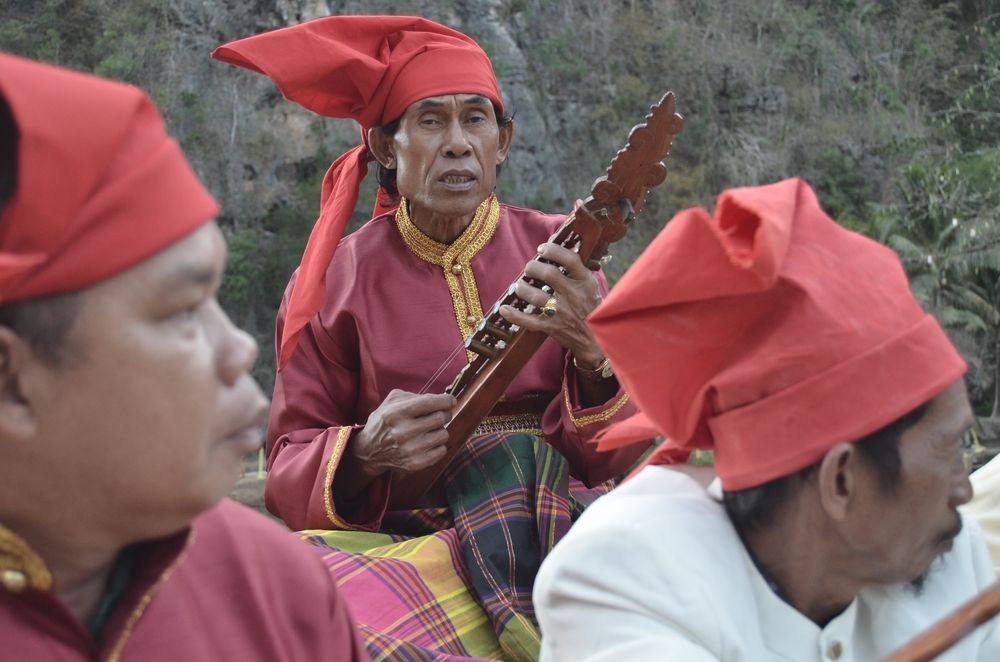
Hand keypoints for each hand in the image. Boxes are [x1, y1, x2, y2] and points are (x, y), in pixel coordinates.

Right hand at [352, 390, 455, 476]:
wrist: (369, 451)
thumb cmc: (385, 421)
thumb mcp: (392, 401)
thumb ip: (416, 396)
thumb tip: (443, 400)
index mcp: (396, 413)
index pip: (430, 403)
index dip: (446, 400)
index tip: (451, 401)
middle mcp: (402, 432)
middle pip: (441, 418)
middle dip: (444, 414)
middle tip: (438, 416)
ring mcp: (409, 450)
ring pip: (444, 434)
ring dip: (439, 430)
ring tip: (428, 431)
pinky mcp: (415, 464)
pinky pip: (442, 451)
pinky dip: (437, 445)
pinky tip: (426, 443)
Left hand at [498, 241, 605, 367]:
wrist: (597, 340)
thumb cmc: (592, 309)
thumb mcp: (592, 287)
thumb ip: (577, 271)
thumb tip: (555, 251)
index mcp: (585, 283)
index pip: (570, 259)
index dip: (553, 250)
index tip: (542, 249)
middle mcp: (574, 296)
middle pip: (549, 274)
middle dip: (533, 267)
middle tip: (529, 268)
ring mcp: (562, 313)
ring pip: (537, 297)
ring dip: (523, 288)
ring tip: (519, 286)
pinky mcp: (552, 328)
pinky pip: (529, 322)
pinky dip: (515, 316)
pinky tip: (505, 309)